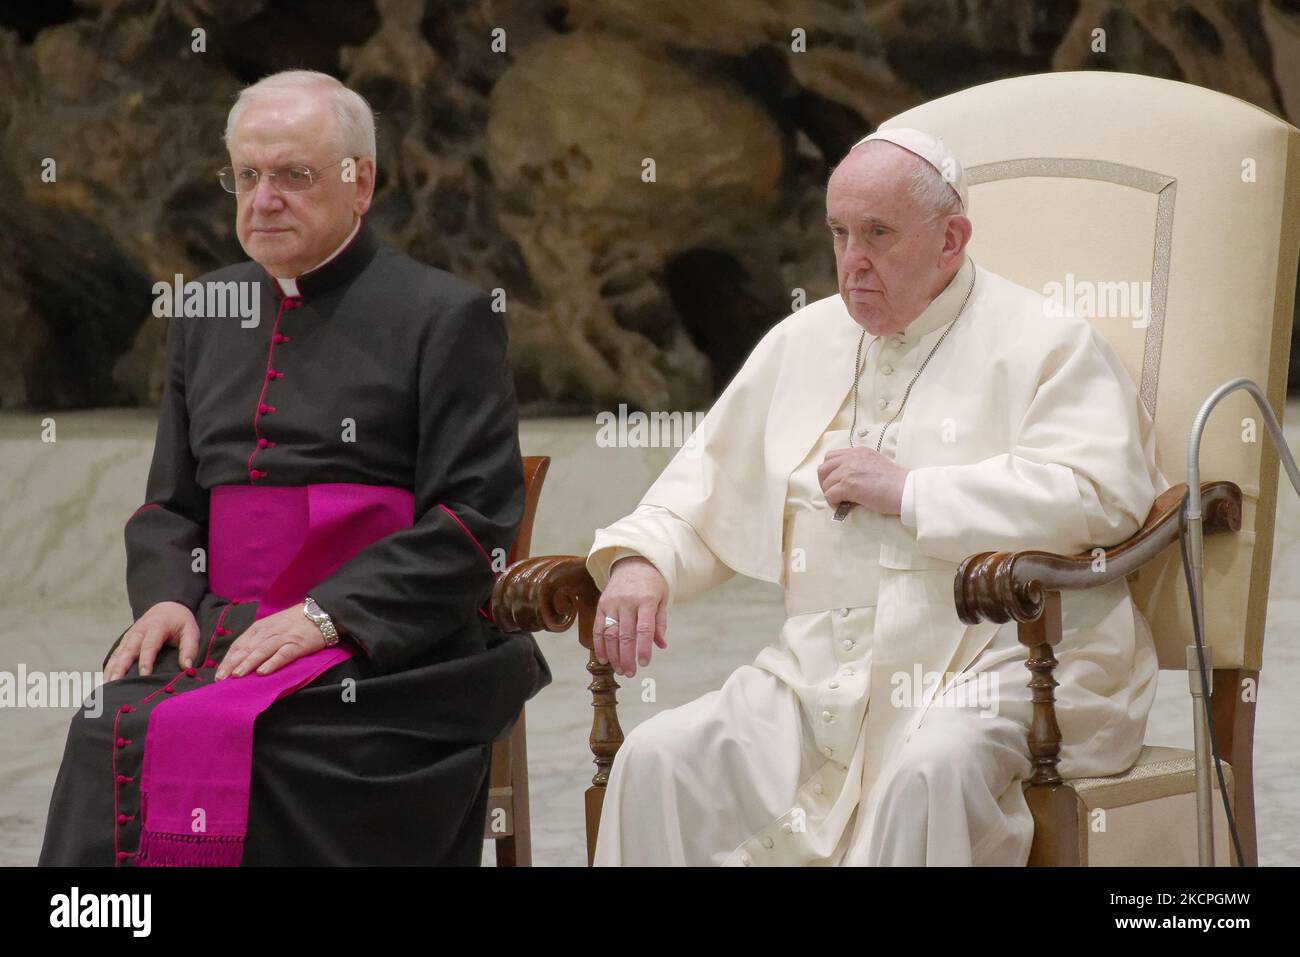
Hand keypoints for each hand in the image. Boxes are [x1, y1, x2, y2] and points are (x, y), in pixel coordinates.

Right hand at [105, 601, 199, 680]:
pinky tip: (106, 681)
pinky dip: (109, 667)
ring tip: (107, 686)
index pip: (149, 645)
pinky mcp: (124, 641)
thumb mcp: (191, 631)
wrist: (167, 606)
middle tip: (115, 683)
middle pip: (128, 650)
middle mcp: (139, 631)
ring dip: (112, 669)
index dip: (146, 661)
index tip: (144, 676)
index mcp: (156, 627)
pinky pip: (115, 655)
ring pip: (118, 653)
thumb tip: (187, 667)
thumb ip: (190, 648)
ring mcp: (129, 636)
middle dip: (121, 667)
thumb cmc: (180, 622)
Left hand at [215, 604, 325, 679]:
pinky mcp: (297, 644)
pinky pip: (283, 654)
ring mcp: (283, 637)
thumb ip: (258, 639)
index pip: (239, 644)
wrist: (321, 612)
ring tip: (237, 676)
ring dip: (248, 663)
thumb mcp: (272, 626)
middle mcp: (268, 632)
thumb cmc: (295, 622)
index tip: (218, 674)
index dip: (228, 659)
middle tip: (221, 679)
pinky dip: (272, 662)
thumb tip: (241, 657)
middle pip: (247, 648)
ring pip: (261, 651)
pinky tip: (263, 672)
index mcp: (260, 627)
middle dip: (232, 664)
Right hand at [594, 556, 667, 678]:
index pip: (644, 629)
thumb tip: (661, 645)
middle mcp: (627, 602)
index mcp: (646, 600)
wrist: (633, 562)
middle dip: (626, 657)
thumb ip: (660, 622)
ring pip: (610, 634)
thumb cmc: (651, 583)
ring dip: (613, 655)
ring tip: (619, 669)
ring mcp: (612, 603)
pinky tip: (604, 659)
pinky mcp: (601, 605)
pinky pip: (598, 628)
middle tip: (630, 673)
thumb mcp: (662, 598)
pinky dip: (599, 645)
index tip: (644, 664)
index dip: (643, 648)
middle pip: (625, 635)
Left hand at [818, 448, 908, 514]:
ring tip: (840, 501)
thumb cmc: (895, 482)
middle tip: (834, 493)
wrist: (906, 489)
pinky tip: (843, 506)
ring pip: (825, 483)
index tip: (836, 482)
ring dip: (830, 493)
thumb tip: (846, 481)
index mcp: (858, 452)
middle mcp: (851, 458)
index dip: (830, 472)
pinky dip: (833, 503)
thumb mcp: (875, 464)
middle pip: (823, 468)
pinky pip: (830, 495)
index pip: (831, 457)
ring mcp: (849, 471)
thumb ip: (859, 466)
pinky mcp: (849, 485)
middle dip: (825, 482)